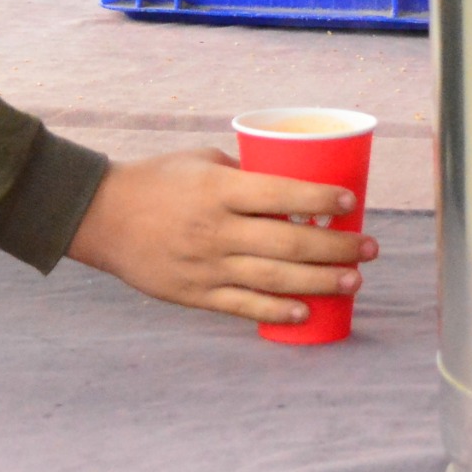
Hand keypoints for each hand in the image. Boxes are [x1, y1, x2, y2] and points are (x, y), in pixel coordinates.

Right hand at [66, 148, 377, 325]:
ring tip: (353, 280)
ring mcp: (207, 265)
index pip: (282, 195)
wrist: (102, 216)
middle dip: (337, 247)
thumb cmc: (154, 180)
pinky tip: (307, 311)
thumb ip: (241, 171)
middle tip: (369, 247)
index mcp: (219, 189)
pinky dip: (278, 311)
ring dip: (321, 282)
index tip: (349, 202)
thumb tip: (285, 185)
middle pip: (289, 244)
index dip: (320, 200)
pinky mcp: (196, 293)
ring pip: (275, 280)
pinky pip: (244, 307)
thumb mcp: (200, 160)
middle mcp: (217, 229)